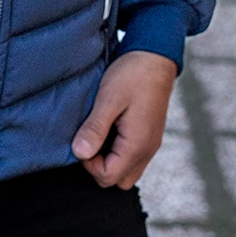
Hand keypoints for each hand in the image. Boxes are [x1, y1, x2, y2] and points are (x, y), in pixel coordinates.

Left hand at [71, 50, 175, 188]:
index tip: (82, 138)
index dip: (88, 163)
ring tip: (99, 131)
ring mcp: (150, 144)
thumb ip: (95, 128)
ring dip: (108, 158)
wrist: (155, 56)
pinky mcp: (149, 135)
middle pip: (117, 179)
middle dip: (98, 165)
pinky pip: (132, 156)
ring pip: (126, 169)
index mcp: (137, 145)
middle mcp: (146, 150)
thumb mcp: (108, 99)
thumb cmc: (132, 74)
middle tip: (89, 137)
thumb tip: (79, 153)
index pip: (107, 177)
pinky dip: (118, 150)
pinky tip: (109, 127)